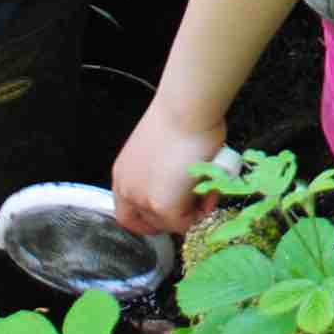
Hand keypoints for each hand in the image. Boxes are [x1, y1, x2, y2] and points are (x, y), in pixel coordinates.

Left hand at [113, 98, 229, 236]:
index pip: (127, 213)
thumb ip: (162, 173)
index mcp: (123, 174)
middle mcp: (127, 189)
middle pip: (150, 221)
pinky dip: (202, 210)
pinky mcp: (163, 207)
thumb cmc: (181, 117)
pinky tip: (209, 188)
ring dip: (191, 211)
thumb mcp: (162, 150)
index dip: (149, 219)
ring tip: (207, 188)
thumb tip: (182, 185)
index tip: (168, 218)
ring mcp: (143, 200)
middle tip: (198, 200)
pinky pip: (186, 222)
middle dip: (176, 215)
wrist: (186, 109)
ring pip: (170, 223)